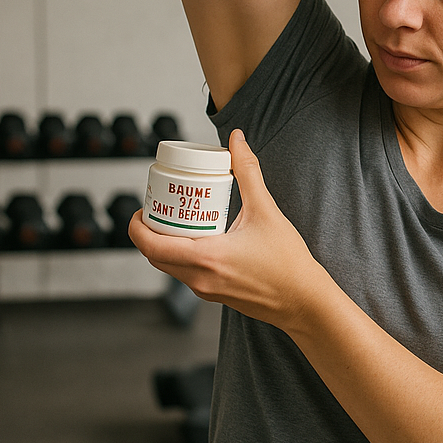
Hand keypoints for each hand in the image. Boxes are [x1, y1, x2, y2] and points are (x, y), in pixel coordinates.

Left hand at [129, 128, 323, 326]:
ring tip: (182, 222)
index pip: (150, 245)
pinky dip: (185, 256)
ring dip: (168, 245)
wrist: (305, 301)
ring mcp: (206, 291)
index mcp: (205, 258)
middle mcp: (199, 278)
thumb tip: (236, 142)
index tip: (143, 208)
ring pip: (171, 267)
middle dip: (150, 232)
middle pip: (155, 257)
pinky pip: (188, 275)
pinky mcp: (216, 296)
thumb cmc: (288, 262)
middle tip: (162, 210)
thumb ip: (248, 172)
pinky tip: (203, 240)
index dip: (137, 226)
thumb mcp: (266, 211)